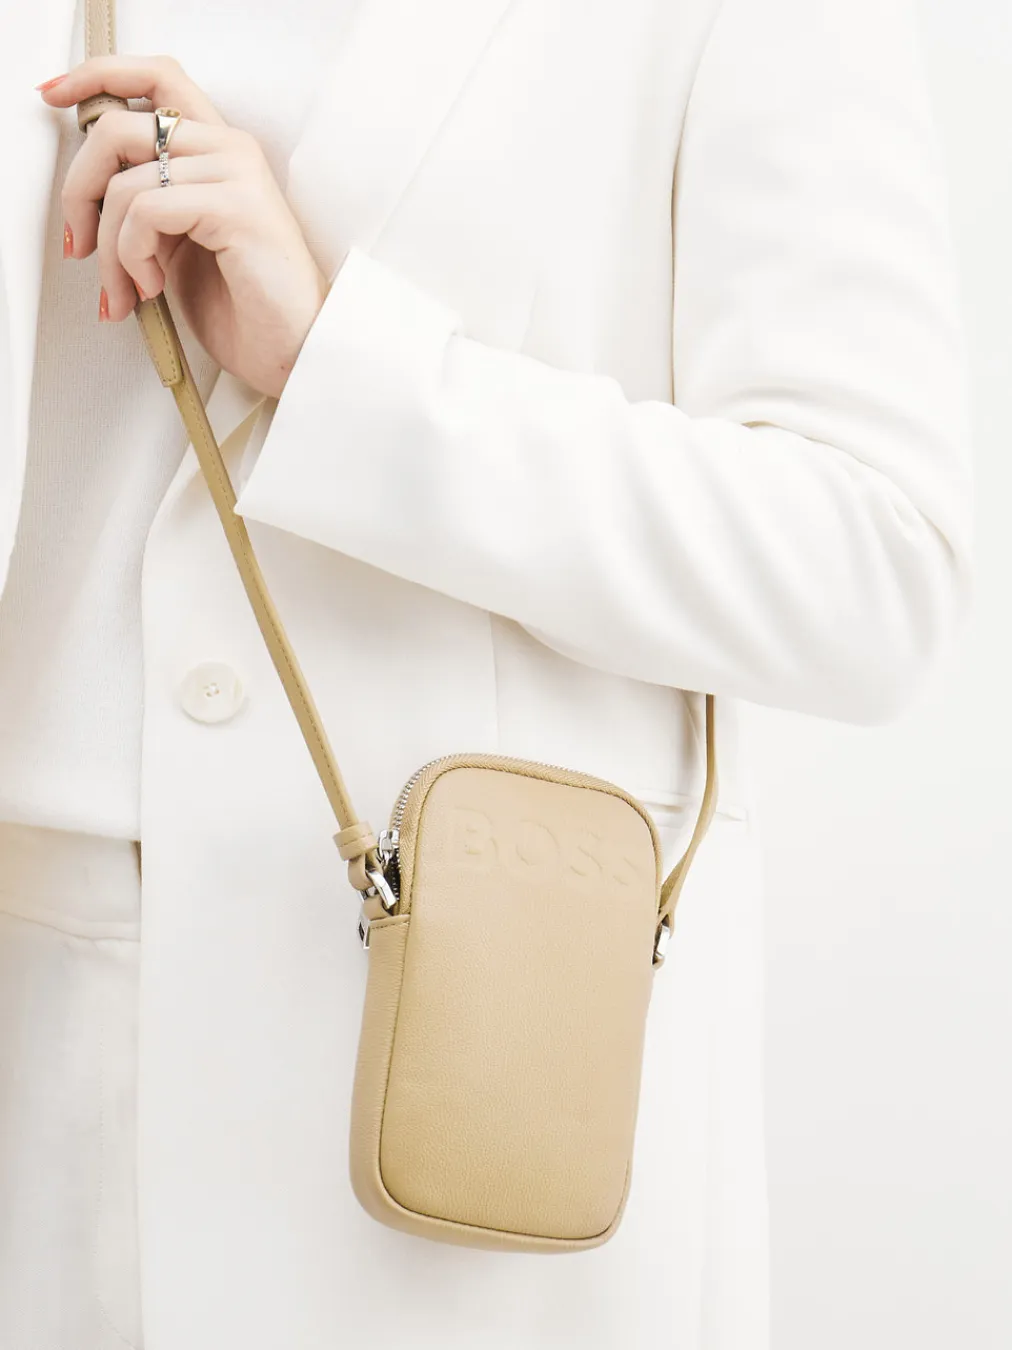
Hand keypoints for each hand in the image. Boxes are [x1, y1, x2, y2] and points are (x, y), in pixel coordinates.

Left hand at [39, 56, 328, 398]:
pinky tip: (155, 285)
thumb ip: (146, 203)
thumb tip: (87, 194)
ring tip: (128, 290)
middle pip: (118, 128)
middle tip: (80, 245)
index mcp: (218, 149)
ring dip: (110, 250)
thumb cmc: (244, 308)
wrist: (291, 352)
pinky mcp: (236, 205)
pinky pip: (147, 210)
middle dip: (79, 192)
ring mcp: (236, 172)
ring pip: (125, 182)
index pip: (156, 78)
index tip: (55, 96)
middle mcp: (229, 148)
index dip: (97, 76)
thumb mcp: (178, 245)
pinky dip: (133, 256)